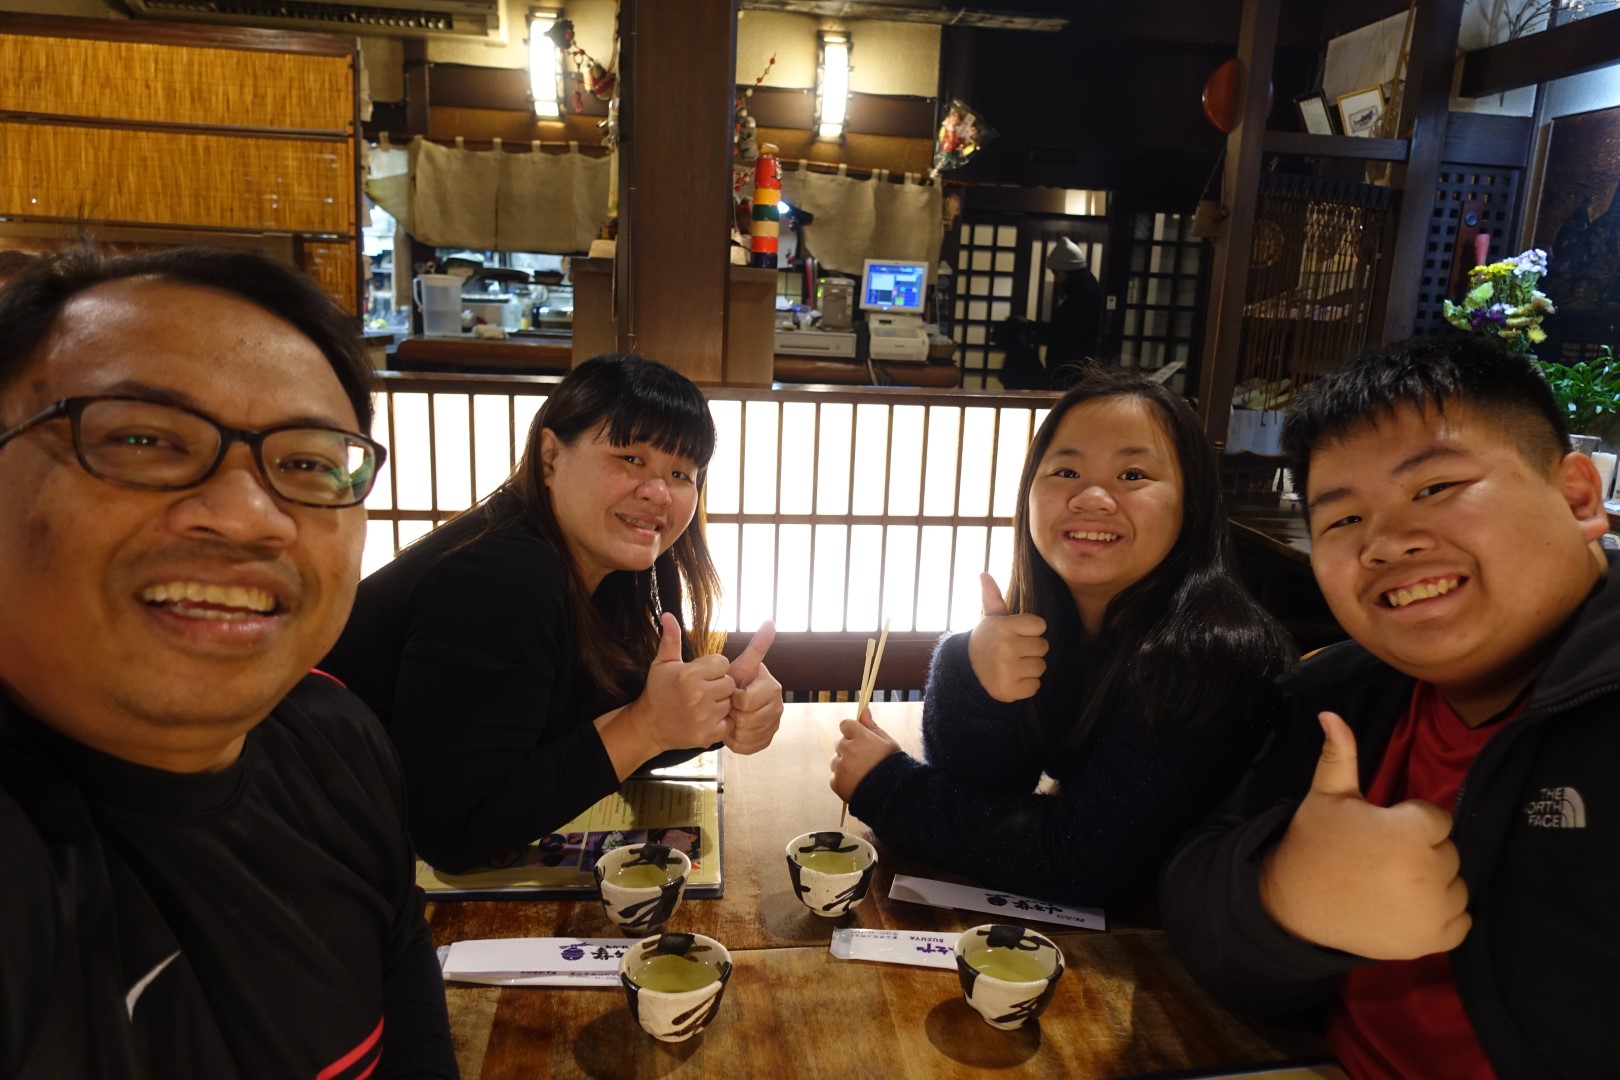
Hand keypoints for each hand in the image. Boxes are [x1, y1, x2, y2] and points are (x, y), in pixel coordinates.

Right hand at [629, 612, 734, 753]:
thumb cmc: (657, 691)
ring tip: (704, 704)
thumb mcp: (662, 663)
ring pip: (730, 703)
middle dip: (719, 685)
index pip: (723, 663)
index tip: (702, 675)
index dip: (714, 668)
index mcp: (690, 674)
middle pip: (729, 683)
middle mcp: (698, 695)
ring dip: (721, 704)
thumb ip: (671, 639)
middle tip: (704, 690)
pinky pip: (729, 723)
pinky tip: (707, 718)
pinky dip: (721, 722)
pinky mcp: (708, 734)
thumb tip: (668, 615)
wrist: (648, 726)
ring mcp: (704, 716)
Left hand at [723, 620, 782, 754]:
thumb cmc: (731, 681)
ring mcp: (774, 725)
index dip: (734, 699)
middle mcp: (778, 706)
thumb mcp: (739, 664)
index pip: (746, 700)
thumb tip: (771, 621)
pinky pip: (746, 746)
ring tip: (730, 717)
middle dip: (732, 713)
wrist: (727, 704)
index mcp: (772, 686)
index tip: (731, 693)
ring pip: (746, 734)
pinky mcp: (766, 741)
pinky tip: (732, 730)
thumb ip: (755, 647)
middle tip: (728, 706)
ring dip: (732, 727)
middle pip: (746, 719)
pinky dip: (735, 741)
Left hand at [830, 707, 900, 801]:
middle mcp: (848, 750)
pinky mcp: (836, 782)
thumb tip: (864, 709)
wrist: (892, 796)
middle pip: (839, 743)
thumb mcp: (888, 743)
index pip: (845, 725)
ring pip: (835, 760)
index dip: (851, 732)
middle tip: (864, 760)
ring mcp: (841, 767)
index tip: (859, 740)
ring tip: (861, 774)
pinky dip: (842, 780)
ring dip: (844, 765)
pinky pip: (834, 777)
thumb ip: (872, 726)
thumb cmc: (892, 767)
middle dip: (848, 749)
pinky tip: (856, 784)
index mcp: (861, 737)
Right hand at [966, 573, 1047, 701]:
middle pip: (1043, 647)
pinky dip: (1026, 685)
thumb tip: (983, 574)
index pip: (1040, 625)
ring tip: (1012, 666)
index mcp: (1004, 627)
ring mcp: (1008, 670)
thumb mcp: (990, 619)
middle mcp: (1006, 647)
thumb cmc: (985, 642)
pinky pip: (1036, 686)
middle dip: (1031, 650)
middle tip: (1013, 652)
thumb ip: (992, 597)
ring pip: (1041, 667)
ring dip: (1029, 668)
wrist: (966, 673)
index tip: (1016, 634)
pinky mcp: (1011, 690)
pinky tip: (1011, 679)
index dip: (1031, 631)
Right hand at [1259, 711, 1470, 959]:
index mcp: (1407, 833)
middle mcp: (1428, 872)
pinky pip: (1461, 922)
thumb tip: (1330, 713)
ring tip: (1392, 884)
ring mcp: (1432, 911)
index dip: (1408, 822)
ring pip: (1457, 886)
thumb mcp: (1326, 796)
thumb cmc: (1315, 844)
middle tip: (1381, 859)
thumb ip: (1339, 755)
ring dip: (1434, 884)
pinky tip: (1407, 908)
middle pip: (1448, 852)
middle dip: (1421, 852)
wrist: (1295, 905)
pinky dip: (1442, 917)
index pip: (1437, 819)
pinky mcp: (1433, 941)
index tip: (1379, 832)